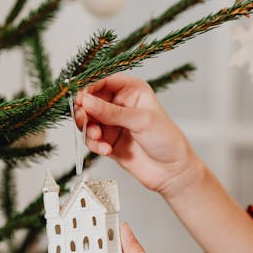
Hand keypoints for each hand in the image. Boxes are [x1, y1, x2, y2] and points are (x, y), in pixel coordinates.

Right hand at [74, 74, 196, 198]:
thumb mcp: (141, 121)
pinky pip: (92, 140)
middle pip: (91, 101)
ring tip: (98, 138)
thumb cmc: (167, 141)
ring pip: (88, 121)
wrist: (172, 171)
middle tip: (84, 120)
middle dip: (85, 112)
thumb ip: (111, 112)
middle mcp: (120, 105)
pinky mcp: (108, 141)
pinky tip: (106, 150)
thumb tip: (87, 101)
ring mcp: (113, 124)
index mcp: (132, 90)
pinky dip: (95, 145)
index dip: (89, 87)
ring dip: (89, 130)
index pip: (104, 81)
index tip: (80, 98)